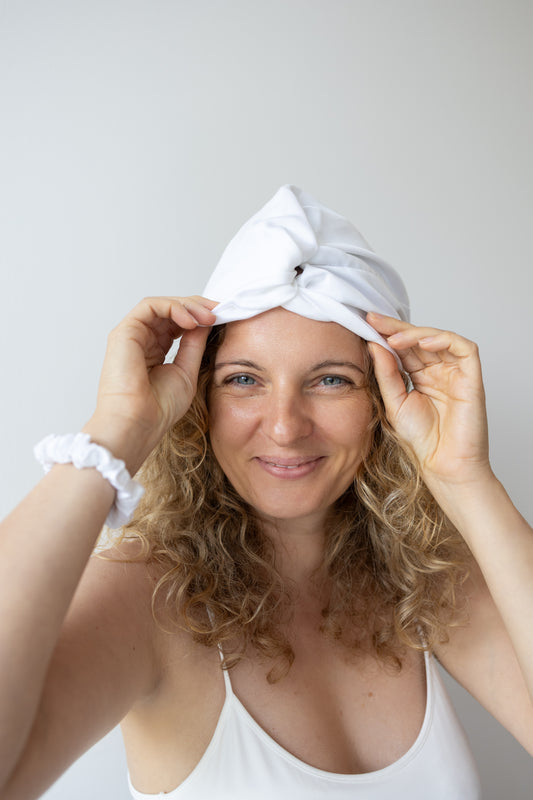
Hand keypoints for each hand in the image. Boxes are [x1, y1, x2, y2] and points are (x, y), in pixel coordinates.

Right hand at [84, 296, 216, 472]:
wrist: (138, 424)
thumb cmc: (158, 408)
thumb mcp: (187, 370)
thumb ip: (195, 344)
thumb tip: (207, 321)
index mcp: (155, 350)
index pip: (178, 322)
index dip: (200, 316)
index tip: (223, 316)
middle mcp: (142, 340)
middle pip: (170, 310)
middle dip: (197, 306)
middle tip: (219, 311)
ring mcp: (132, 335)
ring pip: (161, 305)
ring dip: (188, 306)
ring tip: (208, 317)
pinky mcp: (125, 332)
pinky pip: (150, 307)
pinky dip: (173, 308)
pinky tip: (191, 321)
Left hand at [366, 312, 491, 490]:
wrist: (442, 465)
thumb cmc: (422, 440)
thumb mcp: (394, 401)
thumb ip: (386, 373)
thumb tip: (374, 344)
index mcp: (420, 377)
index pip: (404, 348)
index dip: (386, 334)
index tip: (366, 322)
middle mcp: (438, 371)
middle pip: (419, 339)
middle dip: (396, 328)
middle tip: (374, 320)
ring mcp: (455, 373)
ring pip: (439, 339)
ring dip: (415, 334)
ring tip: (393, 338)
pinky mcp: (472, 377)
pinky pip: (463, 348)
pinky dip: (444, 340)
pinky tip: (422, 343)